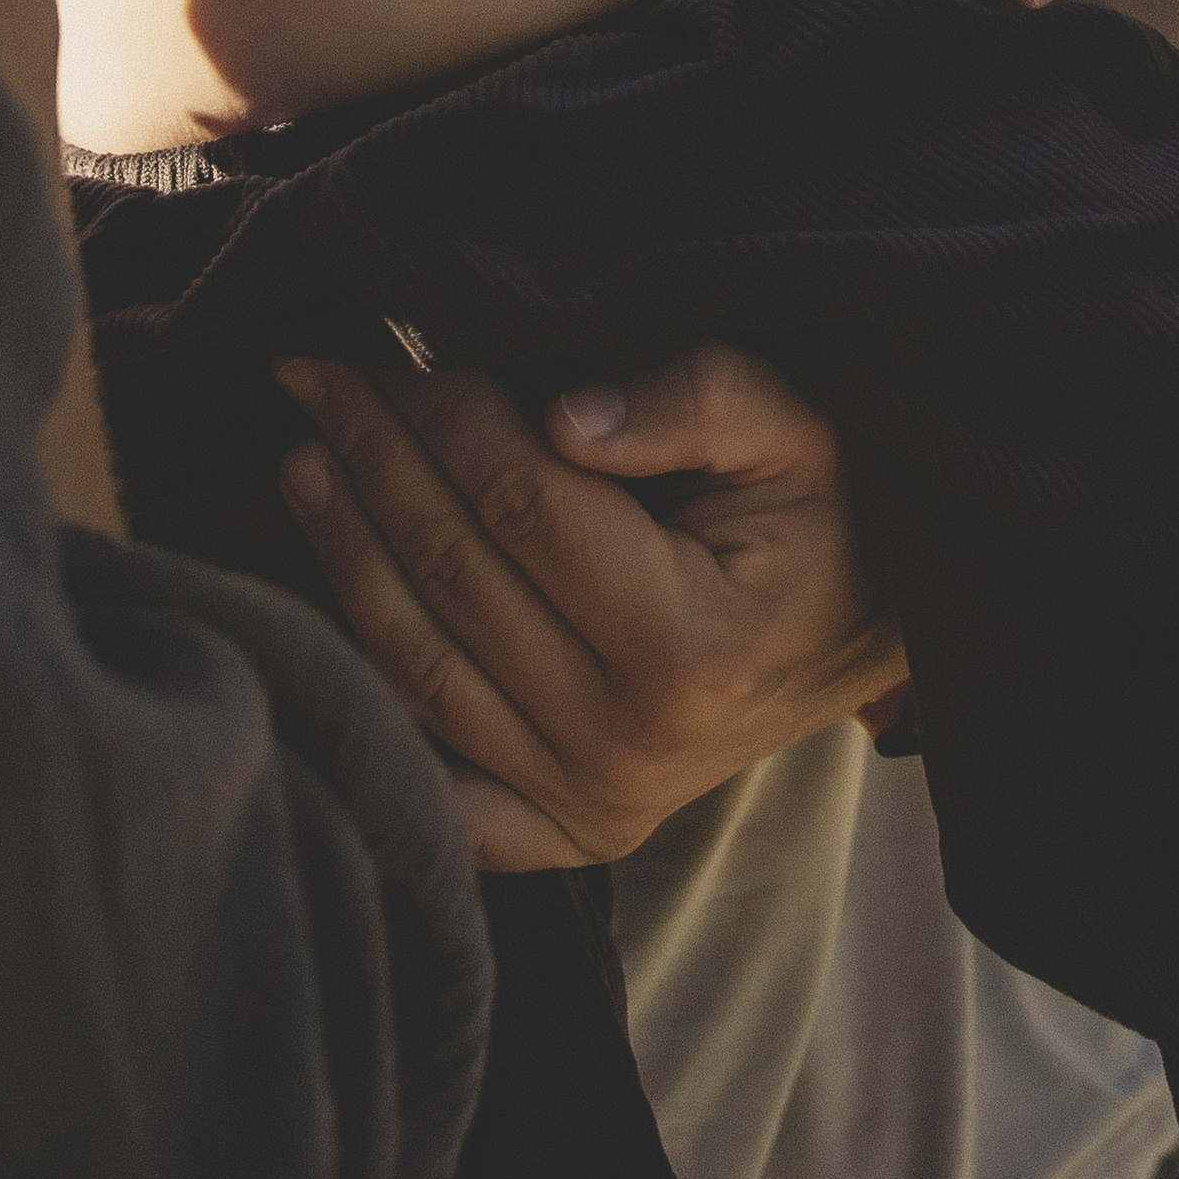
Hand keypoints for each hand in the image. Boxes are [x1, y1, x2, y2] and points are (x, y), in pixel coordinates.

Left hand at [273, 344, 906, 870]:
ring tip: (303, 461)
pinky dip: (376, 712)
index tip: (386, 346)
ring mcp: (592, 802)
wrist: (875, 629)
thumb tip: (558, 413)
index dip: (441, 415)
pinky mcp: (570, 832)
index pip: (518, 504)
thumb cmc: (830, 508)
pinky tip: (320, 625)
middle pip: (453, 575)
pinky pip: (442, 786)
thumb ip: (689, 399)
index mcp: (687, 644)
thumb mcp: (794, 422)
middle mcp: (627, 744)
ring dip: (347, 555)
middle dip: (373, 459)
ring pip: (420, 668)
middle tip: (315, 375)